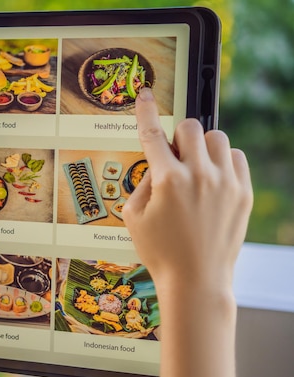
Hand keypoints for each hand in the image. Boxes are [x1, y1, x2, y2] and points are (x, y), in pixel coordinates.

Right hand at [124, 88, 252, 293]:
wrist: (197, 280)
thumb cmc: (160, 251)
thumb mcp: (133, 216)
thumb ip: (142, 182)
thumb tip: (157, 163)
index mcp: (167, 180)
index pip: (152, 134)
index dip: (145, 111)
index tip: (145, 94)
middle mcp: (199, 175)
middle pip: (190, 127)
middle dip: (179, 136)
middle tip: (174, 158)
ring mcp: (225, 183)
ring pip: (217, 137)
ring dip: (202, 146)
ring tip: (196, 170)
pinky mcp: (244, 193)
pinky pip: (236, 157)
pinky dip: (223, 161)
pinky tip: (213, 180)